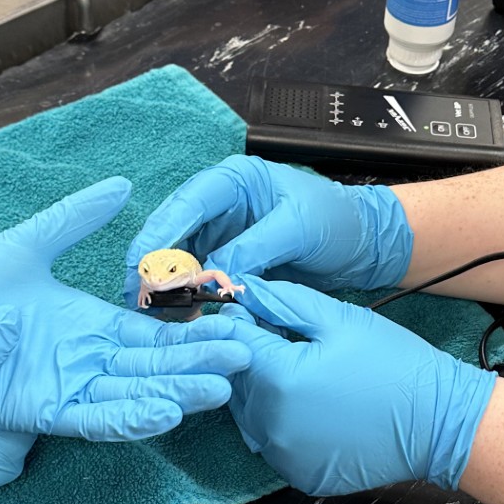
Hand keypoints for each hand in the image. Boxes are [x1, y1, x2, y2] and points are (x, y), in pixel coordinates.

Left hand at [0, 177, 250, 438]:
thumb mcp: (25, 246)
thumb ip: (75, 220)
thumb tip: (122, 187)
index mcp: (89, 324)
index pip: (155, 330)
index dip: (195, 330)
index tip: (237, 324)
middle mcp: (86, 360)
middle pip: (156, 365)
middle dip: (201, 363)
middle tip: (248, 358)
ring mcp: (67, 388)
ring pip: (135, 394)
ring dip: (176, 394)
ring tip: (220, 391)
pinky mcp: (40, 411)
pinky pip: (93, 419)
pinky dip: (128, 417)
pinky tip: (163, 413)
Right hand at [125, 156, 411, 303]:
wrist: (363, 245)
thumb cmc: (336, 221)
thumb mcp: (296, 228)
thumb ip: (253, 248)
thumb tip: (214, 275)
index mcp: (232, 181)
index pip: (184, 205)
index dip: (159, 236)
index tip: (142, 267)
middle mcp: (218, 206)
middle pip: (171, 234)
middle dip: (154, 268)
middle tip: (140, 301)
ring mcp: (220, 236)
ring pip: (179, 263)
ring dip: (168, 290)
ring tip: (157, 318)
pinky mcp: (228, 264)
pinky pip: (199, 283)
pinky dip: (189, 302)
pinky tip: (182, 323)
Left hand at [224, 276, 495, 495]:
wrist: (438, 422)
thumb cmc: (395, 364)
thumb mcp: (340, 319)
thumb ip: (284, 302)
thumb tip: (243, 290)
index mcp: (280, 381)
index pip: (233, 343)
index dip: (236, 321)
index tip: (247, 309)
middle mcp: (272, 426)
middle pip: (235, 382)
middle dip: (248, 357)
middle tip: (277, 338)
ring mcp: (285, 457)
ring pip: (248, 415)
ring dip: (260, 391)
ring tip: (297, 372)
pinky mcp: (299, 475)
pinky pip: (272, 443)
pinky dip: (279, 423)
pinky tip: (309, 407)